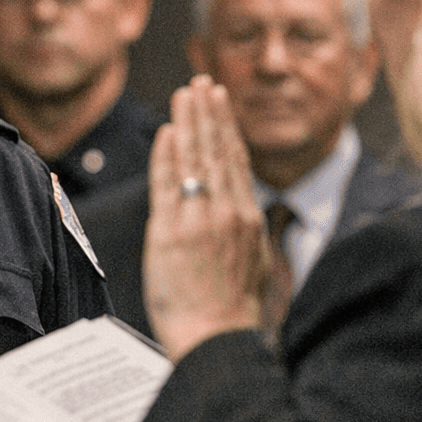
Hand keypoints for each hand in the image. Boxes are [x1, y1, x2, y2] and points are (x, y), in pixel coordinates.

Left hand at [143, 75, 266, 359]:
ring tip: (184, 93)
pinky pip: (168, 184)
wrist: (216, 339)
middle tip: (202, 82)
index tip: (219, 103)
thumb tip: (249, 219)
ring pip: (195, 160)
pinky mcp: (170, 233)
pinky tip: (167, 132)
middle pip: (217, 151)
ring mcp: (199, 221)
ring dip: (189, 122)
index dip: (226, 129)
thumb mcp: (254, 267)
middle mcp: (227, 213)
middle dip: (209, 113)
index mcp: (248, 220)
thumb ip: (248, 235)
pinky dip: (167, 155)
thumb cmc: (232, 313)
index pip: (236, 162)